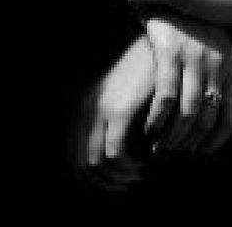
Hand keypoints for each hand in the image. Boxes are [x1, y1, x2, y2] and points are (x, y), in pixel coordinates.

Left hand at [71, 35, 152, 191]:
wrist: (155, 49)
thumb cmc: (143, 77)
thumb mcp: (120, 98)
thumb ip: (110, 123)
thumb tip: (111, 160)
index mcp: (84, 106)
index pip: (75, 156)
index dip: (94, 177)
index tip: (115, 182)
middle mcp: (86, 108)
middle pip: (82, 164)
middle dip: (104, 182)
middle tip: (127, 182)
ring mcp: (100, 109)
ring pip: (97, 163)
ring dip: (117, 176)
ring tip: (137, 174)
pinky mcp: (119, 110)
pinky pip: (115, 153)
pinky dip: (127, 165)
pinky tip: (142, 162)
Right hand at [143, 13, 231, 154]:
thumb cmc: (190, 22)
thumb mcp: (214, 46)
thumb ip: (216, 76)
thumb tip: (209, 117)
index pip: (231, 115)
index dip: (216, 140)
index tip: (201, 152)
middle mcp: (217, 62)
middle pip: (207, 118)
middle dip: (190, 142)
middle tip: (175, 153)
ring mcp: (194, 56)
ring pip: (187, 113)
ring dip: (173, 138)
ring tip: (160, 147)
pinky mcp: (169, 51)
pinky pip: (166, 97)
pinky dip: (157, 120)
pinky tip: (150, 130)